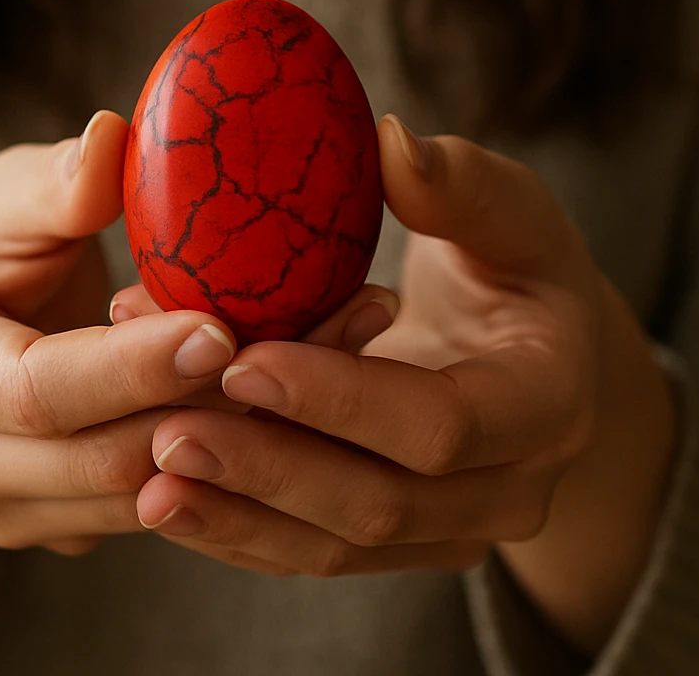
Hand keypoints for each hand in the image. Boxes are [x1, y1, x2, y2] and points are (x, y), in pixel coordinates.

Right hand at [0, 109, 399, 555]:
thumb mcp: (5, 203)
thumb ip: (52, 184)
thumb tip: (110, 140)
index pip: (38, 390)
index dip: (135, 364)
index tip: (224, 326)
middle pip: (108, 458)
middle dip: (222, 403)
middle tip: (334, 331)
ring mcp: (12, 512)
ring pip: (157, 494)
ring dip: (260, 430)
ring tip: (353, 339)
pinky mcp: (73, 528)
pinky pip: (175, 504)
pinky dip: (249, 451)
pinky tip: (319, 387)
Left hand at [135, 116, 653, 586]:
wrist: (536, 346)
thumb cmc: (520, 261)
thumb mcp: (512, 210)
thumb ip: (458, 184)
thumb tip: (390, 143)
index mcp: (550, 401)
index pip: (444, 423)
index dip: (342, 399)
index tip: (243, 359)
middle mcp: (515, 488)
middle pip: (384, 504)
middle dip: (270, 470)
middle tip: (167, 431)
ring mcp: (460, 529)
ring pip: (341, 546)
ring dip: (240, 514)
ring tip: (149, 480)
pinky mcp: (405, 545)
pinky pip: (315, 554)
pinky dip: (239, 530)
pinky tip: (167, 498)